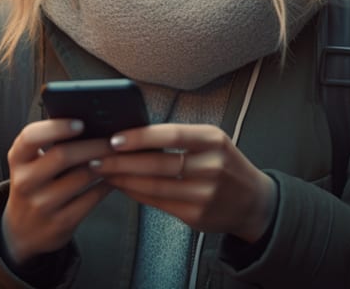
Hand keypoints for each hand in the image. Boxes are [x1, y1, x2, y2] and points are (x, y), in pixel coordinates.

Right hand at [0, 119, 116, 265]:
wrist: (21, 232)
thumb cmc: (35, 186)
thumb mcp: (30, 165)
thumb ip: (50, 144)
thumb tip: (91, 121)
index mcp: (18, 159)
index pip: (30, 137)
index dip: (56, 127)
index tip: (80, 123)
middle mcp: (25, 181)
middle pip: (63, 155)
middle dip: (93, 144)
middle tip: (114, 139)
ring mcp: (42, 204)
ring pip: (82, 176)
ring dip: (105, 163)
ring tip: (119, 154)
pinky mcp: (61, 223)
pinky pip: (92, 197)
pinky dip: (108, 184)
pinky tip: (116, 176)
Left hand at [91, 124, 277, 242]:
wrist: (253, 202)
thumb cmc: (225, 165)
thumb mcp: (212, 143)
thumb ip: (179, 138)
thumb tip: (132, 135)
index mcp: (214, 140)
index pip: (172, 135)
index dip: (141, 137)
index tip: (114, 138)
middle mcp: (212, 166)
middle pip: (158, 163)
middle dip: (121, 161)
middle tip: (96, 157)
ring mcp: (205, 194)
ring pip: (154, 186)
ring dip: (122, 178)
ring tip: (102, 171)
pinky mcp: (196, 215)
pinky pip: (157, 203)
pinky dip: (135, 193)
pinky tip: (121, 186)